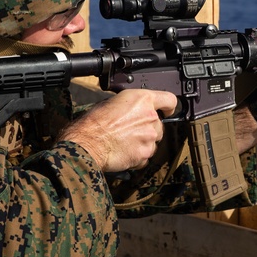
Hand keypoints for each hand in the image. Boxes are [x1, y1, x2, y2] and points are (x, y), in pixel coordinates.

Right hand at [59, 89, 177, 171]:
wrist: (87, 144)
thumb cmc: (93, 123)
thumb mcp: (111, 102)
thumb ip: (129, 105)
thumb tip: (132, 108)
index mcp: (142, 100)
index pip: (169, 100)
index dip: (168, 106)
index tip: (167, 110)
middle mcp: (150, 118)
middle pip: (159, 124)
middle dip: (148, 128)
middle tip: (131, 130)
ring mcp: (149, 137)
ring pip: (153, 141)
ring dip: (143, 142)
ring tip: (124, 142)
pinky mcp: (144, 154)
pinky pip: (145, 156)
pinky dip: (137, 156)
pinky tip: (124, 152)